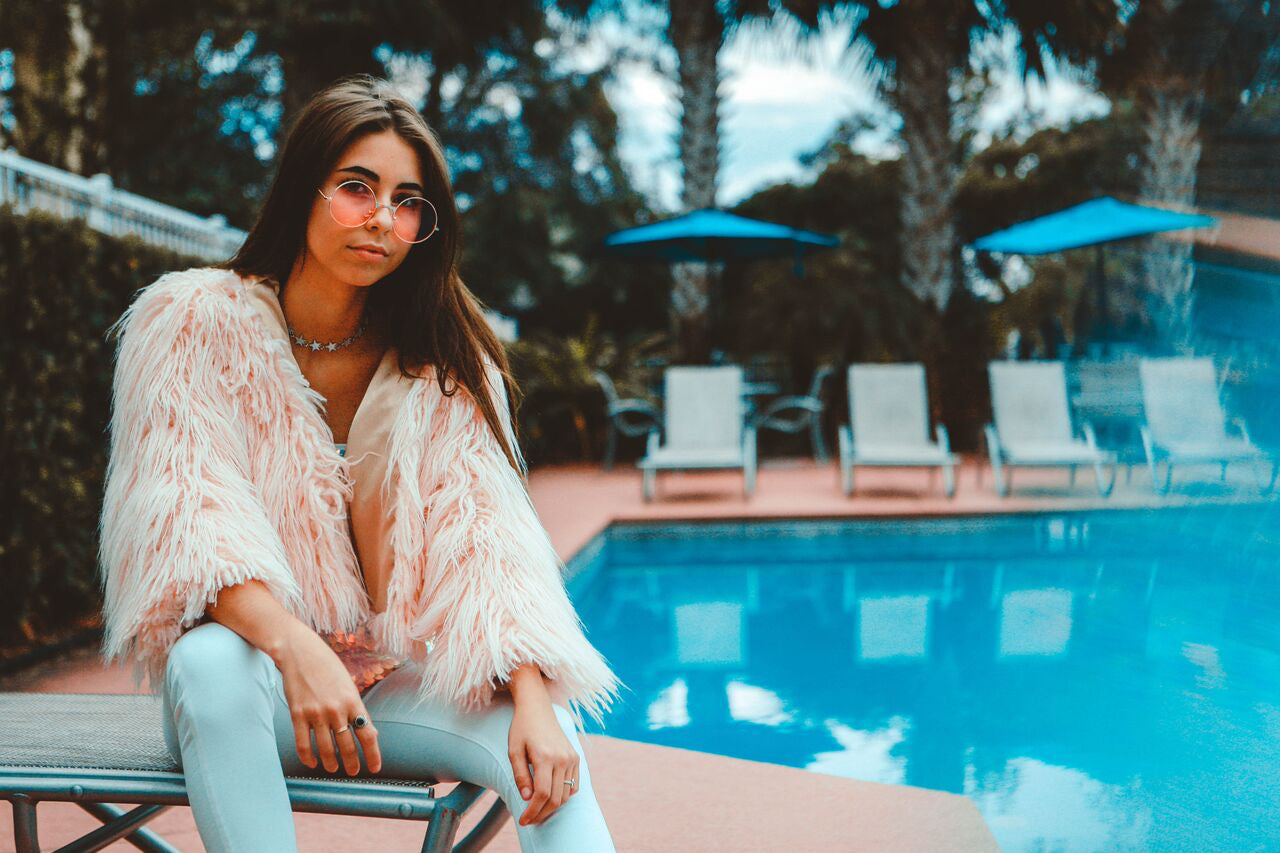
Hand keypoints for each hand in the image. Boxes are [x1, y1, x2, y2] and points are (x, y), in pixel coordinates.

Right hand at [271, 622, 381, 776]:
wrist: (301, 652)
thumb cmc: (328, 666)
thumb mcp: (348, 685)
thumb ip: (356, 708)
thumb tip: (366, 731)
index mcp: (353, 701)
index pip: (367, 734)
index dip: (373, 754)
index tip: (375, 768)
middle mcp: (336, 709)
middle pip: (347, 745)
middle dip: (352, 763)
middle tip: (354, 772)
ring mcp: (316, 713)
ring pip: (326, 749)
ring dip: (331, 763)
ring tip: (333, 769)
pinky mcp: (298, 714)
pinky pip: (303, 744)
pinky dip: (308, 757)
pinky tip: (313, 762)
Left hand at [507, 671, 578, 826]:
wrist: (537, 707)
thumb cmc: (521, 728)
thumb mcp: (514, 751)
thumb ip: (520, 776)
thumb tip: (527, 798)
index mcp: (545, 756)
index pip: (541, 794)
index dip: (532, 811)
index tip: (523, 820)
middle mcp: (562, 758)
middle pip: (555, 798)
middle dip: (542, 814)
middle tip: (530, 820)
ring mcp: (571, 757)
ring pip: (566, 794)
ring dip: (553, 807)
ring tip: (538, 811)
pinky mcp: (576, 757)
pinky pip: (574, 784)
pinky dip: (564, 795)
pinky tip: (551, 798)